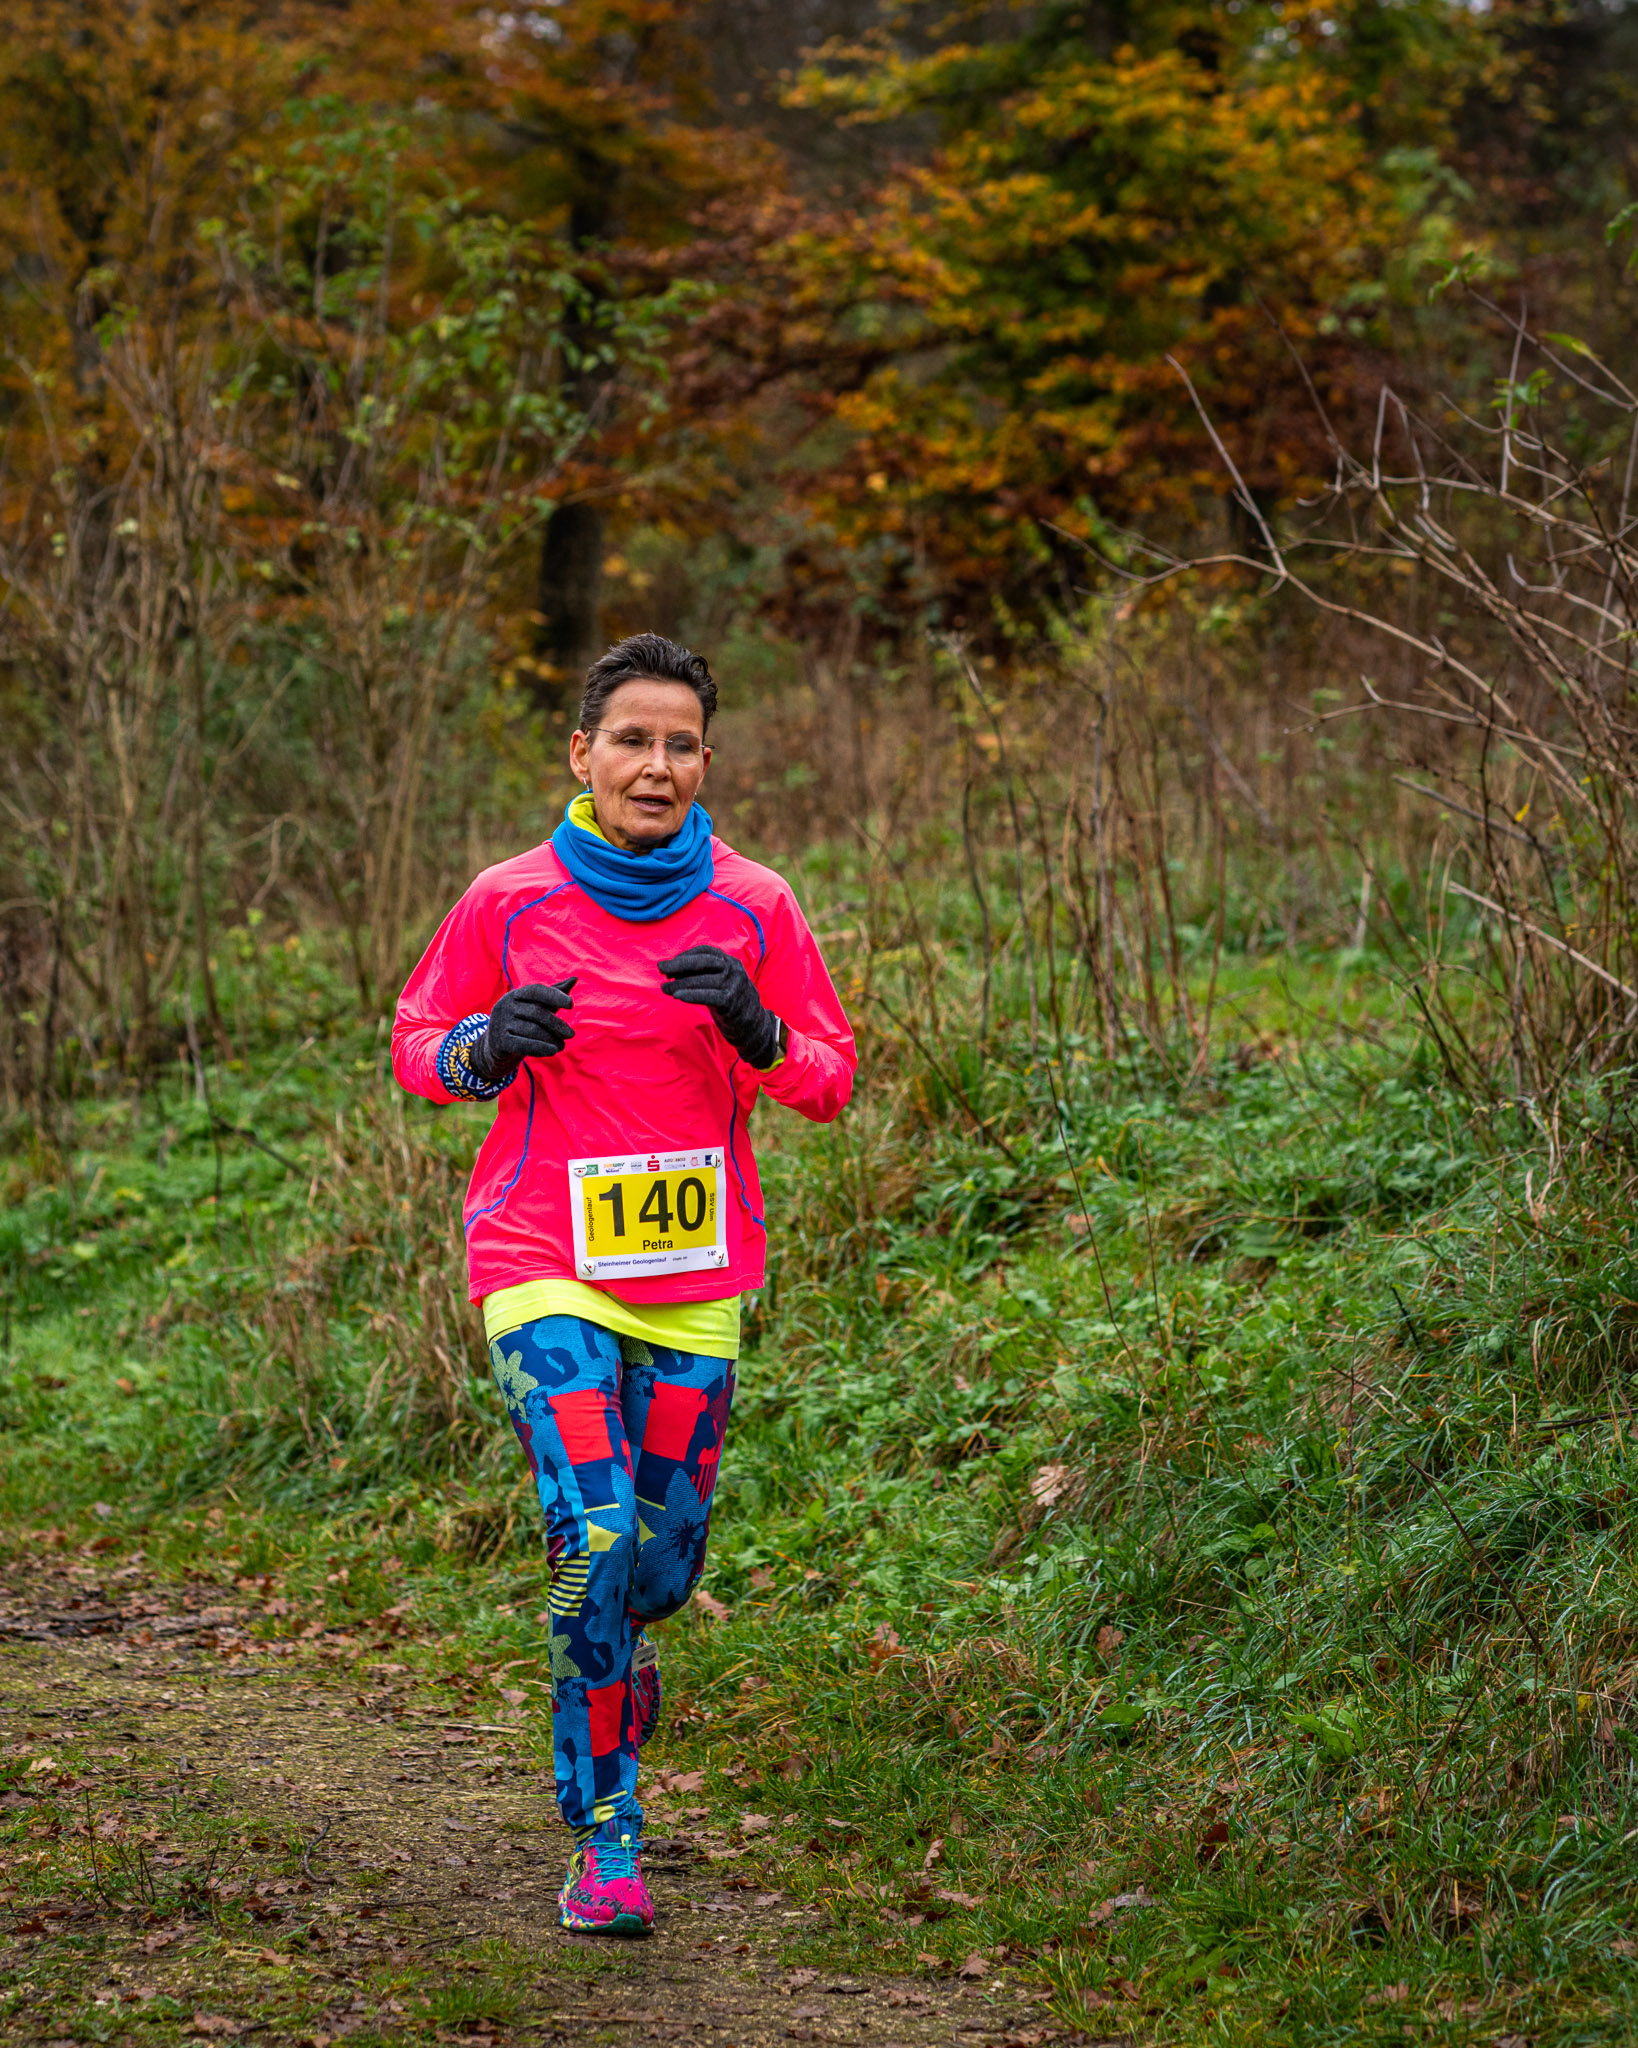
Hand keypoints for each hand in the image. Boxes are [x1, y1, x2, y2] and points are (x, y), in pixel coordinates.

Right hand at [467, 978, 577, 1081]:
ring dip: (552, 1039)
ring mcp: (501, 1024)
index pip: (536, 990)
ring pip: (533, 1030)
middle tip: (571, 1034)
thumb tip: (575, 978)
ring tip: (563, 1045)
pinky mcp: (500, 1042)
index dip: (554, 996)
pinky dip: (541, 1048)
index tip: (571, 1005)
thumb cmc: (521, 1023)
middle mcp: (505, 1006)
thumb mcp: (536, 1007)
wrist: (496, 1047)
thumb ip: (553, 994)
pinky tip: (553, 1051)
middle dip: (557, 1024)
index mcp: (514, 994)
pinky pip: (524, 1045)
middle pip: (537, 1013)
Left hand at [658, 947, 781, 1069]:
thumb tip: (671, 970)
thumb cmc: (731, 1002)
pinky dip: (690, 995)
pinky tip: (677, 996)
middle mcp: (734, 969)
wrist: (754, 1025)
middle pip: (702, 962)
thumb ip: (702, 974)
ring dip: (679, 984)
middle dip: (679, 964)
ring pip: (702, 980)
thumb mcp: (720, 982)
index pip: (705, 951)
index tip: (670, 964)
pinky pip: (707, 996)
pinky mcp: (731, 1002)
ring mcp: (734, 985)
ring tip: (665, 988)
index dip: (685, 956)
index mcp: (730, 961)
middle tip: (661, 969)